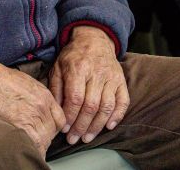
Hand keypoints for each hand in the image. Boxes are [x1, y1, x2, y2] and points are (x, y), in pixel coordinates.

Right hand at [0, 63, 65, 155]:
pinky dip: (32, 149)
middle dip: (46, 139)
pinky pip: (33, 144)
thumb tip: (41, 111)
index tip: (48, 132)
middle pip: (52, 132)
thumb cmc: (5, 81)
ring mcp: (32, 118)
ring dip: (39, 146)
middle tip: (37, 141)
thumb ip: (40, 99)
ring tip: (31, 147)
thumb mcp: (30, 85)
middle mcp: (42, 108)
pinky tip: (26, 149)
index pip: (60, 120)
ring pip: (44, 140)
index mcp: (45, 97)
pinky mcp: (20, 126)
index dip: (54, 129)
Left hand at [49, 26, 128, 145]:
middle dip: (81, 126)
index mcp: (78, 68)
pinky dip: (117, 116)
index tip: (64, 128)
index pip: (76, 98)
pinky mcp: (121, 80)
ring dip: (97, 125)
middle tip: (74, 139)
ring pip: (107, 106)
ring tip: (87, 137)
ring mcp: (111, 77)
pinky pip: (123, 101)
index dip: (70, 116)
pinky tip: (108, 126)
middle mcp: (97, 73)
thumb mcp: (58, 67)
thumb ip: (56, 89)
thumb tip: (57, 113)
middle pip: (91, 105)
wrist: (94, 39)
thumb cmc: (73, 56)